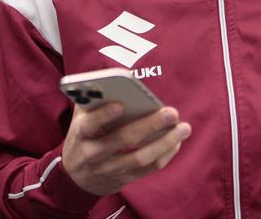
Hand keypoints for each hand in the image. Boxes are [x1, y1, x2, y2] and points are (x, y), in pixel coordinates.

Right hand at [62, 103, 191, 195]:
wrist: (77, 178)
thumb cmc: (84, 137)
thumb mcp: (80, 118)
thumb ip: (92, 100)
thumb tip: (113, 81)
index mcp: (81, 133)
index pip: (89, 124)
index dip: (103, 115)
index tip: (120, 103)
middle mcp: (93, 153)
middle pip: (122, 140)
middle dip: (149, 125)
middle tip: (171, 113)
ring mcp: (109, 168)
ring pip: (139, 157)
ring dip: (164, 142)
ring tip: (184, 128)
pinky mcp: (124, 178)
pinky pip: (148, 169)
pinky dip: (165, 154)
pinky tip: (177, 141)